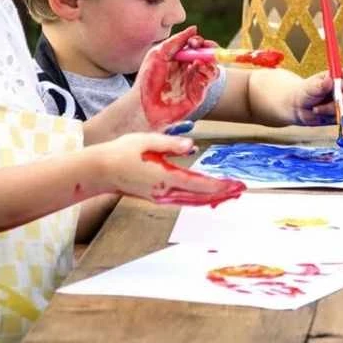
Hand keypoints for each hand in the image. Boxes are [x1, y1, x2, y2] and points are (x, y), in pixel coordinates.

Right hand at [89, 133, 244, 205]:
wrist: (100, 171)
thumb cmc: (122, 152)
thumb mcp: (147, 140)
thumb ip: (171, 144)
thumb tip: (193, 145)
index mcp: (165, 178)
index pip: (200, 184)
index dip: (220, 185)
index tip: (237, 184)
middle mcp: (166, 192)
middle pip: (201, 197)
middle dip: (223, 194)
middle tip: (241, 190)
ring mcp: (161, 197)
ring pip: (194, 201)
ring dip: (214, 198)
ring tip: (231, 193)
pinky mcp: (158, 198)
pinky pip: (185, 201)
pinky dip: (201, 200)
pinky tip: (210, 196)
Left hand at [138, 27, 216, 128]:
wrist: (144, 105)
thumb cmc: (147, 80)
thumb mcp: (158, 54)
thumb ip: (176, 40)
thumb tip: (194, 28)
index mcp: (179, 58)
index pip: (196, 45)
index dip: (199, 41)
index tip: (194, 42)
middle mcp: (189, 68)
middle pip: (208, 54)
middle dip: (210, 49)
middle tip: (206, 48)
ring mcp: (195, 80)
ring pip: (212, 66)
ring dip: (210, 61)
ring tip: (200, 60)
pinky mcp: (199, 92)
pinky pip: (210, 79)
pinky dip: (208, 72)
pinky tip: (199, 69)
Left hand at [293, 69, 342, 125]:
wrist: (298, 108)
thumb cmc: (305, 93)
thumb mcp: (310, 88)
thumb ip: (320, 86)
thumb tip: (329, 80)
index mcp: (336, 78)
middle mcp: (342, 90)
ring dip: (332, 110)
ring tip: (315, 110)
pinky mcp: (341, 115)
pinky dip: (342, 119)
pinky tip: (334, 119)